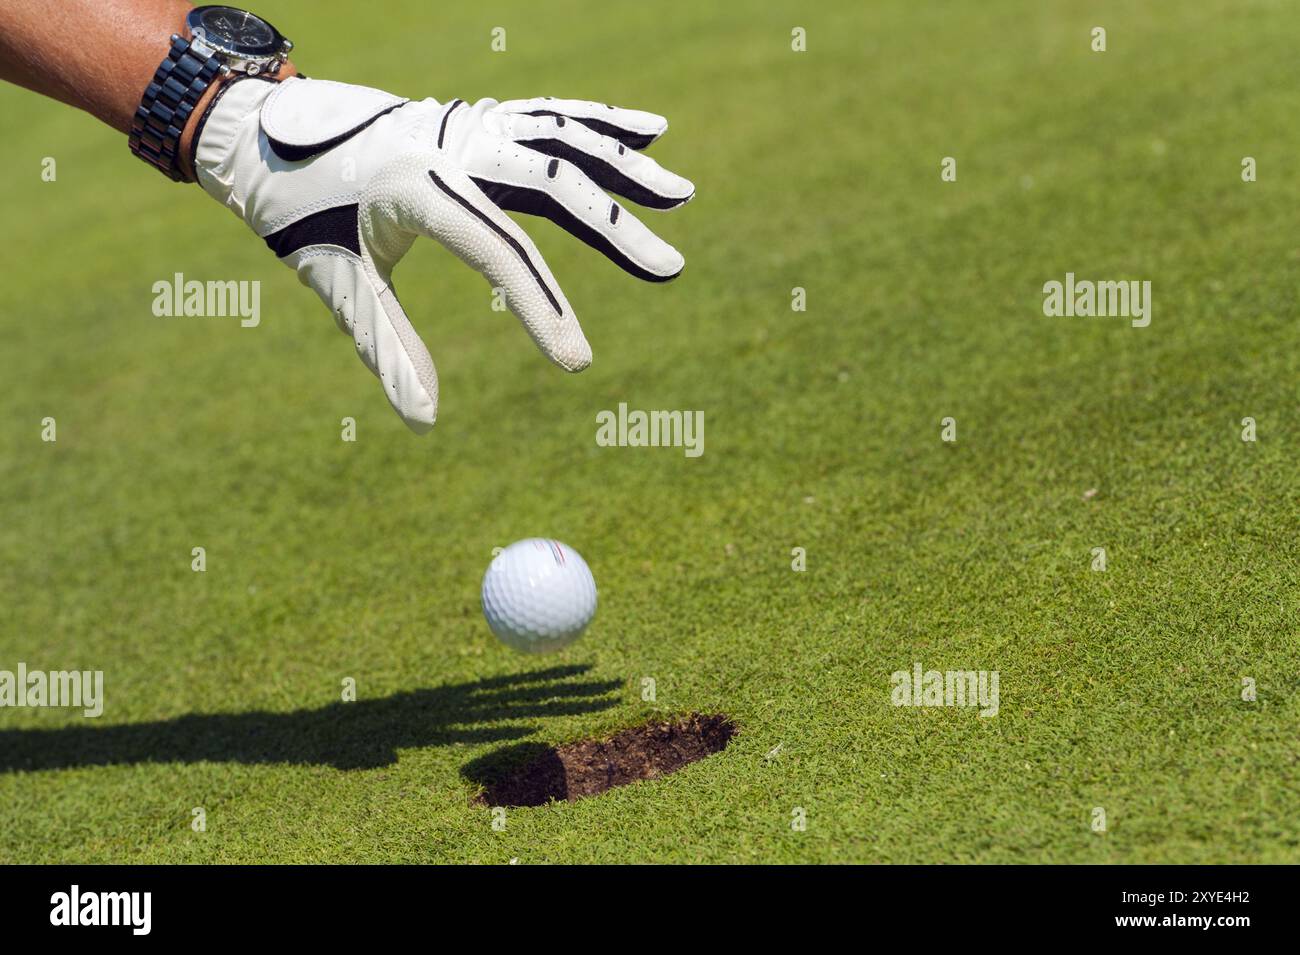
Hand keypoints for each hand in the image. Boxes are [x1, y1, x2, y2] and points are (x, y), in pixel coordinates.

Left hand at [194, 77, 693, 431]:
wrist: (265, 128)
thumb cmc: (297, 211)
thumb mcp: (335, 280)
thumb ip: (384, 346)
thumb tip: (424, 421)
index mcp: (415, 182)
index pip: (498, 250)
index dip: (543, 308)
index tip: (579, 363)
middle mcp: (450, 141)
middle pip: (551, 182)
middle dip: (615, 228)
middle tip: (670, 271)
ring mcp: (466, 119)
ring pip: (562, 137)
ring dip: (624, 166)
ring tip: (683, 194)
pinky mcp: (475, 115)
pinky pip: (549, 115)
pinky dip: (600, 123)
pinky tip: (649, 131)